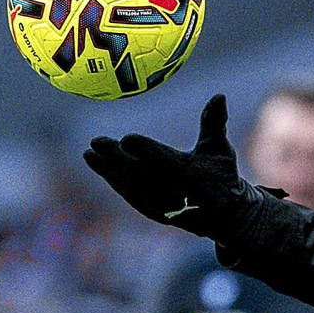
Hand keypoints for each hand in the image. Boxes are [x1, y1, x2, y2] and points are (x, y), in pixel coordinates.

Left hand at [83, 94, 259, 237]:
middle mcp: (173, 192)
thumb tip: (219, 95)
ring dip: (107, 170)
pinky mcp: (152, 212)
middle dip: (116, 158)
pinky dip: (113, 180)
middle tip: (97, 142)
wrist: (223, 216)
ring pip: (130, 186)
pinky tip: (100, 166)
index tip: (127, 138)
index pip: (165, 161)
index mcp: (191, 175)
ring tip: (90, 153)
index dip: (146, 151)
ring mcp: (161, 205)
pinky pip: (129, 195)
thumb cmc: (221, 175)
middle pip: (140, 174)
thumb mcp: (220, 148)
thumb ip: (214, 122)